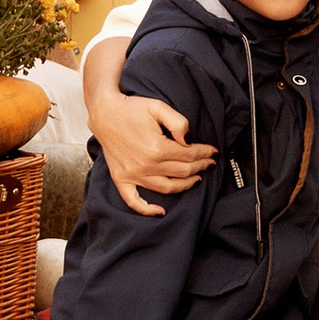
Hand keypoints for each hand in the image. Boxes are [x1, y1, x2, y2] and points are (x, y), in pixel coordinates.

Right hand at [98, 85, 214, 216]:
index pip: (189, 155)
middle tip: (209, 163)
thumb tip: (189, 140)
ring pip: (166, 187)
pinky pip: (133, 200)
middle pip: (182, 172)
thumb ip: (178, 122)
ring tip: (196, 179)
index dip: (204, 153)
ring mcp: (133, 174)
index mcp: (157, 148)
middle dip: (200, 167)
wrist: (105, 113)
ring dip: (185, 185)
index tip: (213, 151)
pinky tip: (160, 211)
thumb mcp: (159, 107)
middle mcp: (146, 165)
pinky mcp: (121, 178)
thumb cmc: (132, 108)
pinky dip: (146, 209)